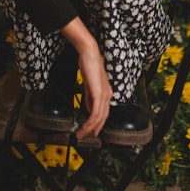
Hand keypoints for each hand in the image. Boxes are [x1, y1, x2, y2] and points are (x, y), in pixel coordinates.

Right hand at [59, 17, 110, 138]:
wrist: (89, 54)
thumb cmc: (88, 65)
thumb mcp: (89, 85)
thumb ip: (90, 97)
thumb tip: (89, 108)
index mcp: (106, 92)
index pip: (104, 112)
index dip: (99, 124)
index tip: (92, 131)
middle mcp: (108, 95)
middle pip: (103, 117)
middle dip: (94, 129)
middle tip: (85, 136)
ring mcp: (104, 95)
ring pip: (99, 117)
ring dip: (90, 128)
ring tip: (81, 134)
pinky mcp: (99, 93)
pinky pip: (95, 112)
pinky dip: (90, 121)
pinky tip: (85, 126)